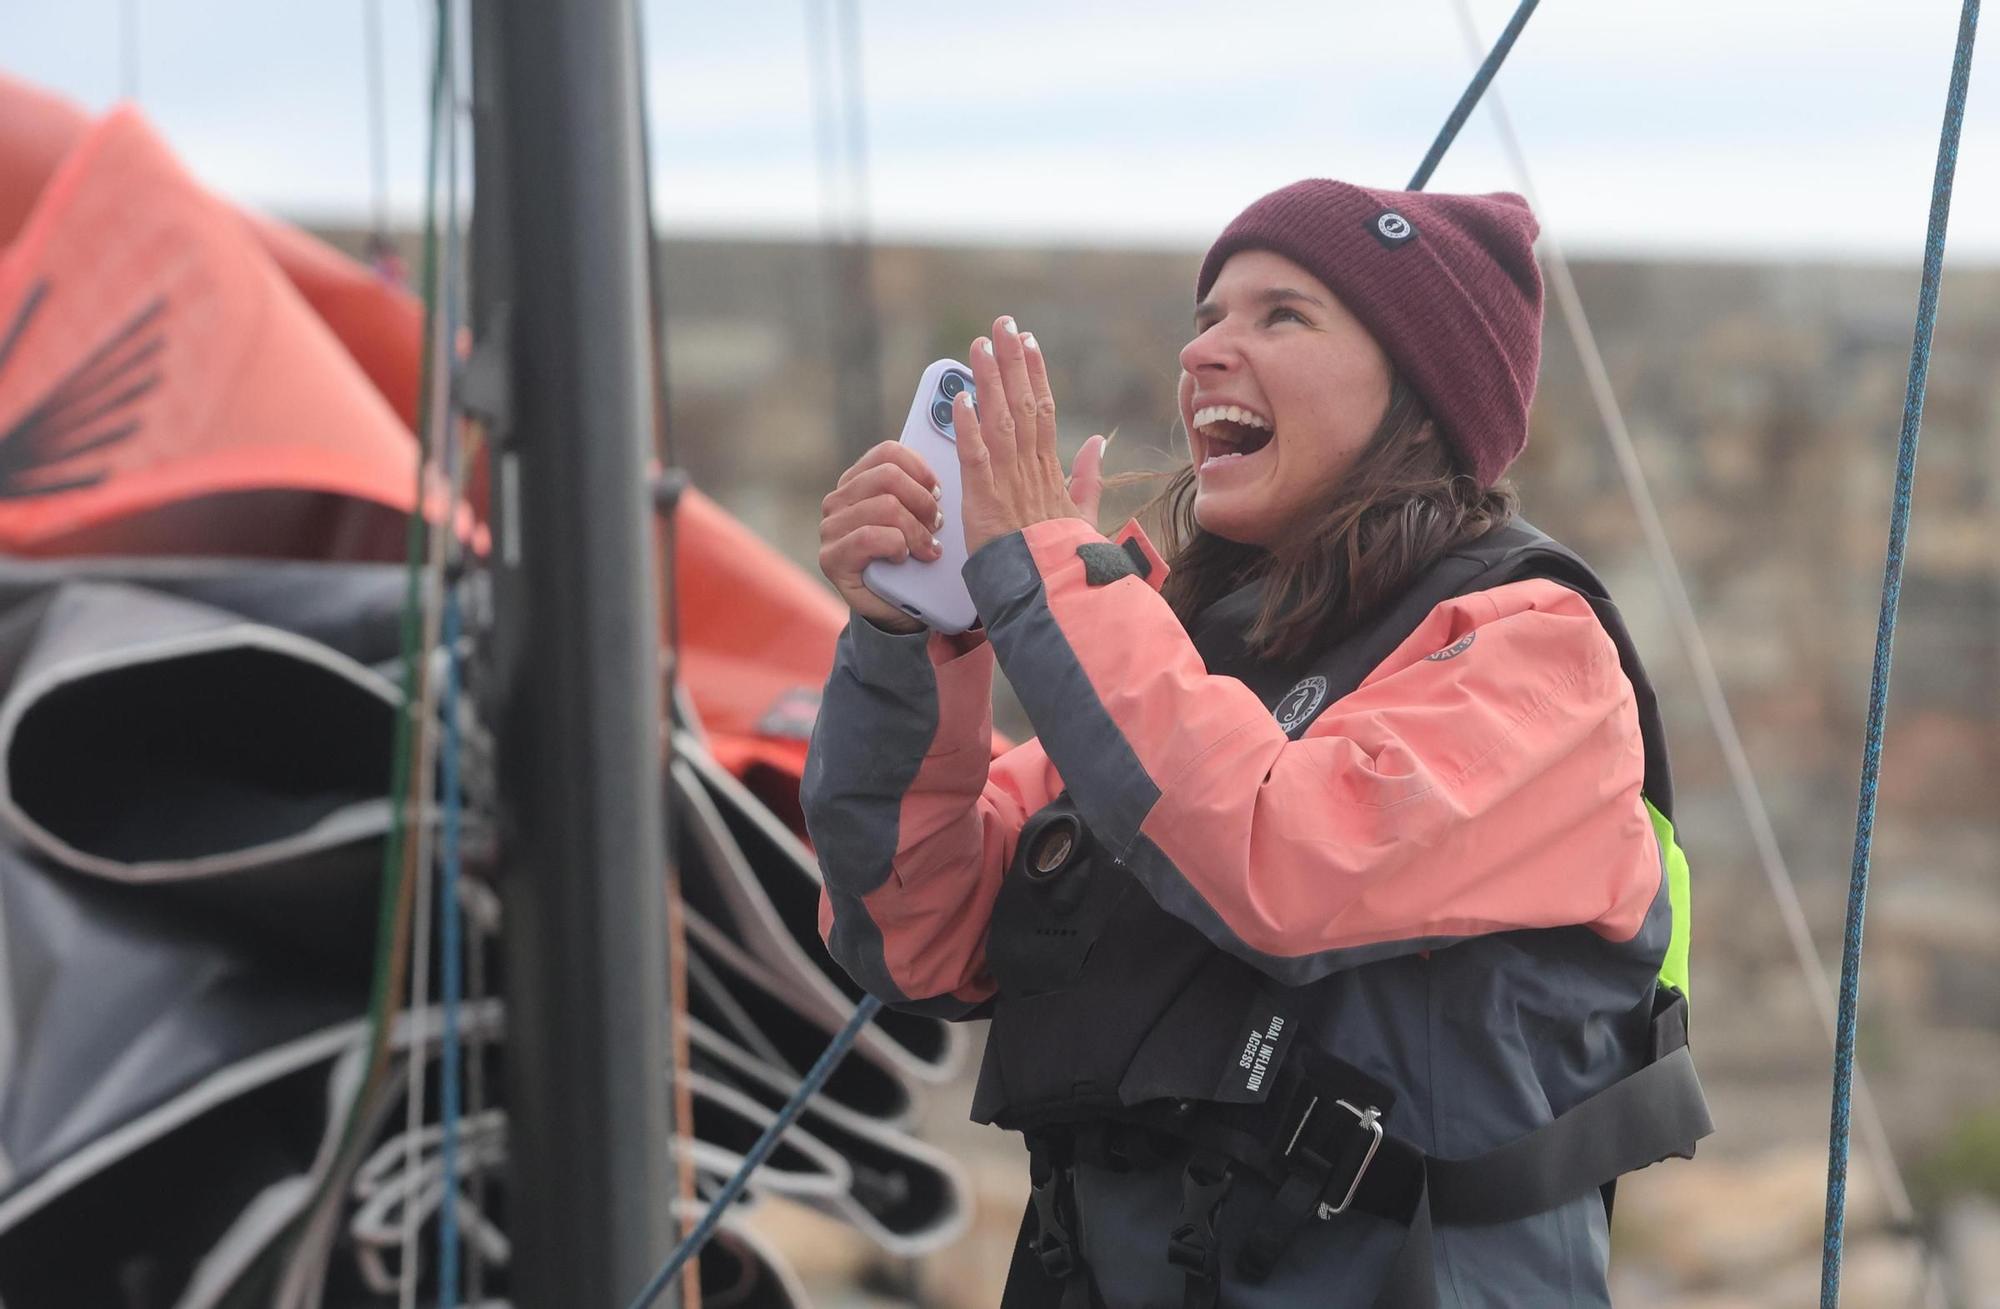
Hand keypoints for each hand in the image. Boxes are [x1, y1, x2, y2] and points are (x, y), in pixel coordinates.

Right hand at [818, 441, 945, 633]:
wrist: (896, 609)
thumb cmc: (910, 558)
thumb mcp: (915, 518)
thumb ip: (918, 491)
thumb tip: (944, 468)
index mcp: (857, 482)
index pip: (887, 453)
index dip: (920, 468)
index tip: (939, 490)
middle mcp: (838, 501)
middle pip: (888, 476)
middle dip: (922, 501)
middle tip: (938, 524)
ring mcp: (830, 529)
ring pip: (884, 506)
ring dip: (916, 529)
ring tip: (928, 547)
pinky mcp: (831, 558)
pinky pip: (869, 537)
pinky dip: (896, 546)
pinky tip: (904, 558)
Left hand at [953, 316, 1109, 557]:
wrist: (1054, 594)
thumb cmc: (1065, 559)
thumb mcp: (1084, 515)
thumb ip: (1088, 476)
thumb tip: (1099, 441)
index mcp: (1050, 471)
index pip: (1043, 410)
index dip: (1034, 373)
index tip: (1030, 343)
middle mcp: (1031, 469)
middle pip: (1022, 404)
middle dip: (1012, 361)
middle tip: (1004, 324)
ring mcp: (1009, 483)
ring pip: (999, 420)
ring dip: (989, 380)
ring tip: (980, 346)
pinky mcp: (985, 501)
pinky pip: (975, 456)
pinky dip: (967, 427)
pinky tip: (959, 399)